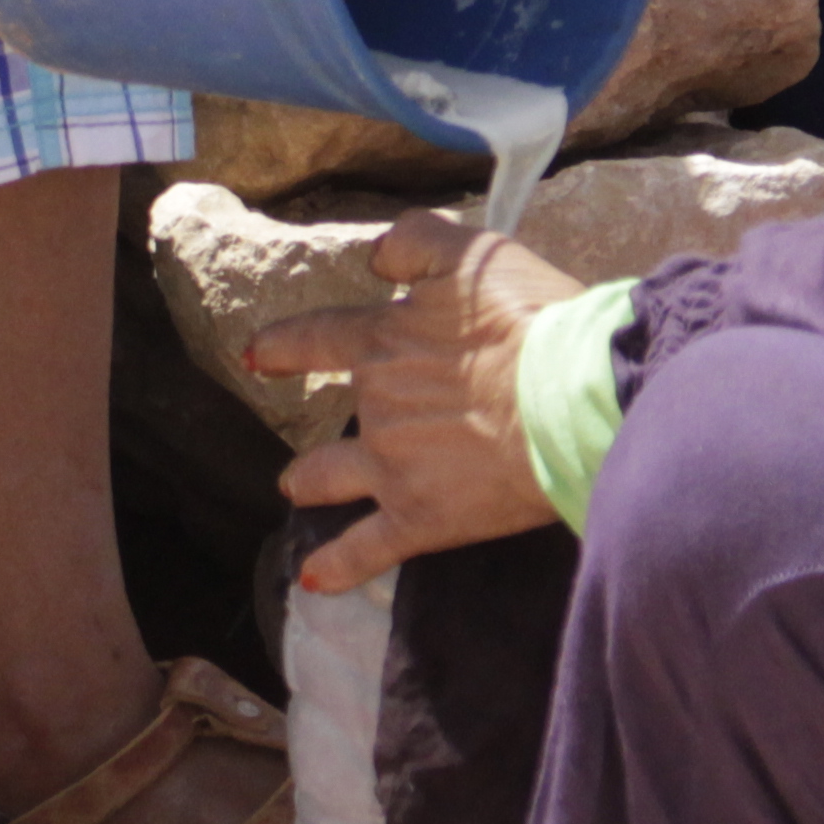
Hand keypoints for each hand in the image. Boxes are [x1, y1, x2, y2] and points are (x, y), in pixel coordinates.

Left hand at [250, 214, 584, 590]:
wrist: (567, 396)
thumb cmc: (530, 320)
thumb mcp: (473, 252)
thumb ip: (416, 243)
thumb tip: (376, 259)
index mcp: (383, 341)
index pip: (319, 338)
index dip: (285, 346)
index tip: (256, 355)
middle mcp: (375, 406)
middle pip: (332, 418)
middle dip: (310, 429)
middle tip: (295, 445)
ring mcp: (392, 468)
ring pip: (334, 478)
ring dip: (311, 483)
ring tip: (295, 490)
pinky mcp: (422, 519)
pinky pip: (368, 549)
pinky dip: (338, 567)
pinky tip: (314, 581)